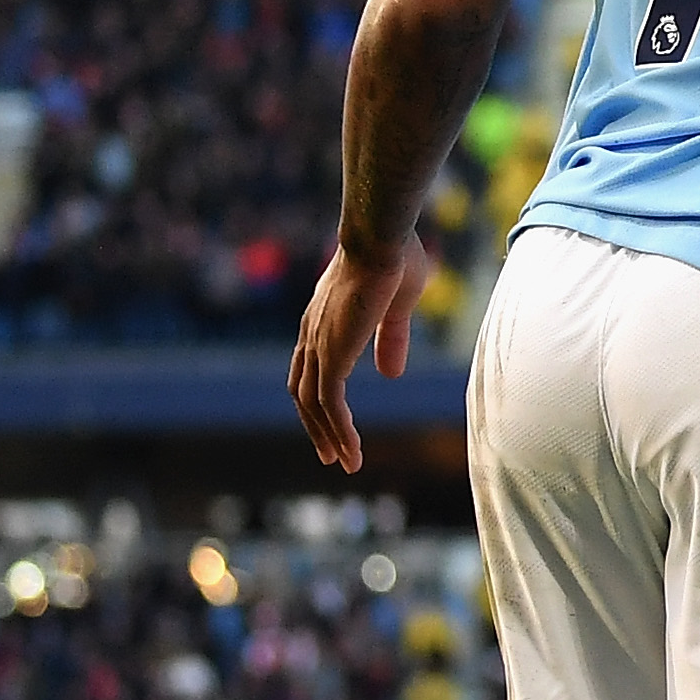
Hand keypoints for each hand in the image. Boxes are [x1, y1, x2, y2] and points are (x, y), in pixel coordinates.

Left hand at [290, 231, 433, 473]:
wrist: (380, 237)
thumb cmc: (393, 257)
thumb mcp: (397, 307)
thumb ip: (391, 340)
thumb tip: (391, 375)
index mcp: (322, 320)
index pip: (310, 368)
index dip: (318, 398)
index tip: (331, 422)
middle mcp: (312, 334)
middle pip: (303, 391)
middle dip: (316, 426)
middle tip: (331, 455)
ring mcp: (320, 345)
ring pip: (314, 404)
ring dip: (329, 436)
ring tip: (346, 462)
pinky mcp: (333, 353)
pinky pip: (331, 403)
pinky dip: (340, 431)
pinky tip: (353, 451)